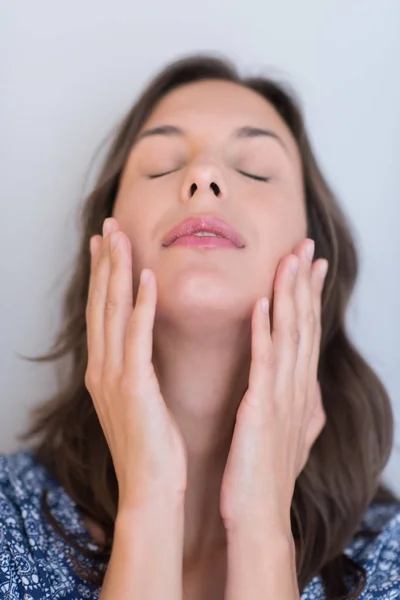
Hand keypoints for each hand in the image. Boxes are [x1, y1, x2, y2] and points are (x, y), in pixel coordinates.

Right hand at [85, 217, 186, 511]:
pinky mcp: (133, 386)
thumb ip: (136, 372)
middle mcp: (103, 369)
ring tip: (120, 238)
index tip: (107, 247)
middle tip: (108, 228)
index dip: (103, 277)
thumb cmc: (152, 449)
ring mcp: (114, 377)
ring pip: (113, 312)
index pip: (103, 313)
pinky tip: (147, 277)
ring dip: (116, 272)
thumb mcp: (139, 403)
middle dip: (104, 264)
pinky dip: (140, 305)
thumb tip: (141, 350)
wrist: (151, 490)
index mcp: (105, 372)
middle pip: (102, 305)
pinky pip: (137, 337)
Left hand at [220, 238, 327, 535]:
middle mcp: (296, 389)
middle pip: (304, 326)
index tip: (311, 267)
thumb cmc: (266, 476)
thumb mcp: (291, 437)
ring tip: (290, 261)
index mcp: (298, 392)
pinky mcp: (261, 409)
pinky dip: (265, 332)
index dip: (310, 299)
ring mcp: (282, 398)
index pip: (307, 335)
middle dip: (306, 284)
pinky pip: (264, 363)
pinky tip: (262, 305)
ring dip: (290, 296)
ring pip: (290, 336)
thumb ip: (301, 410)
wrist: (258, 516)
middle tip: (307, 248)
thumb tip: (311, 394)